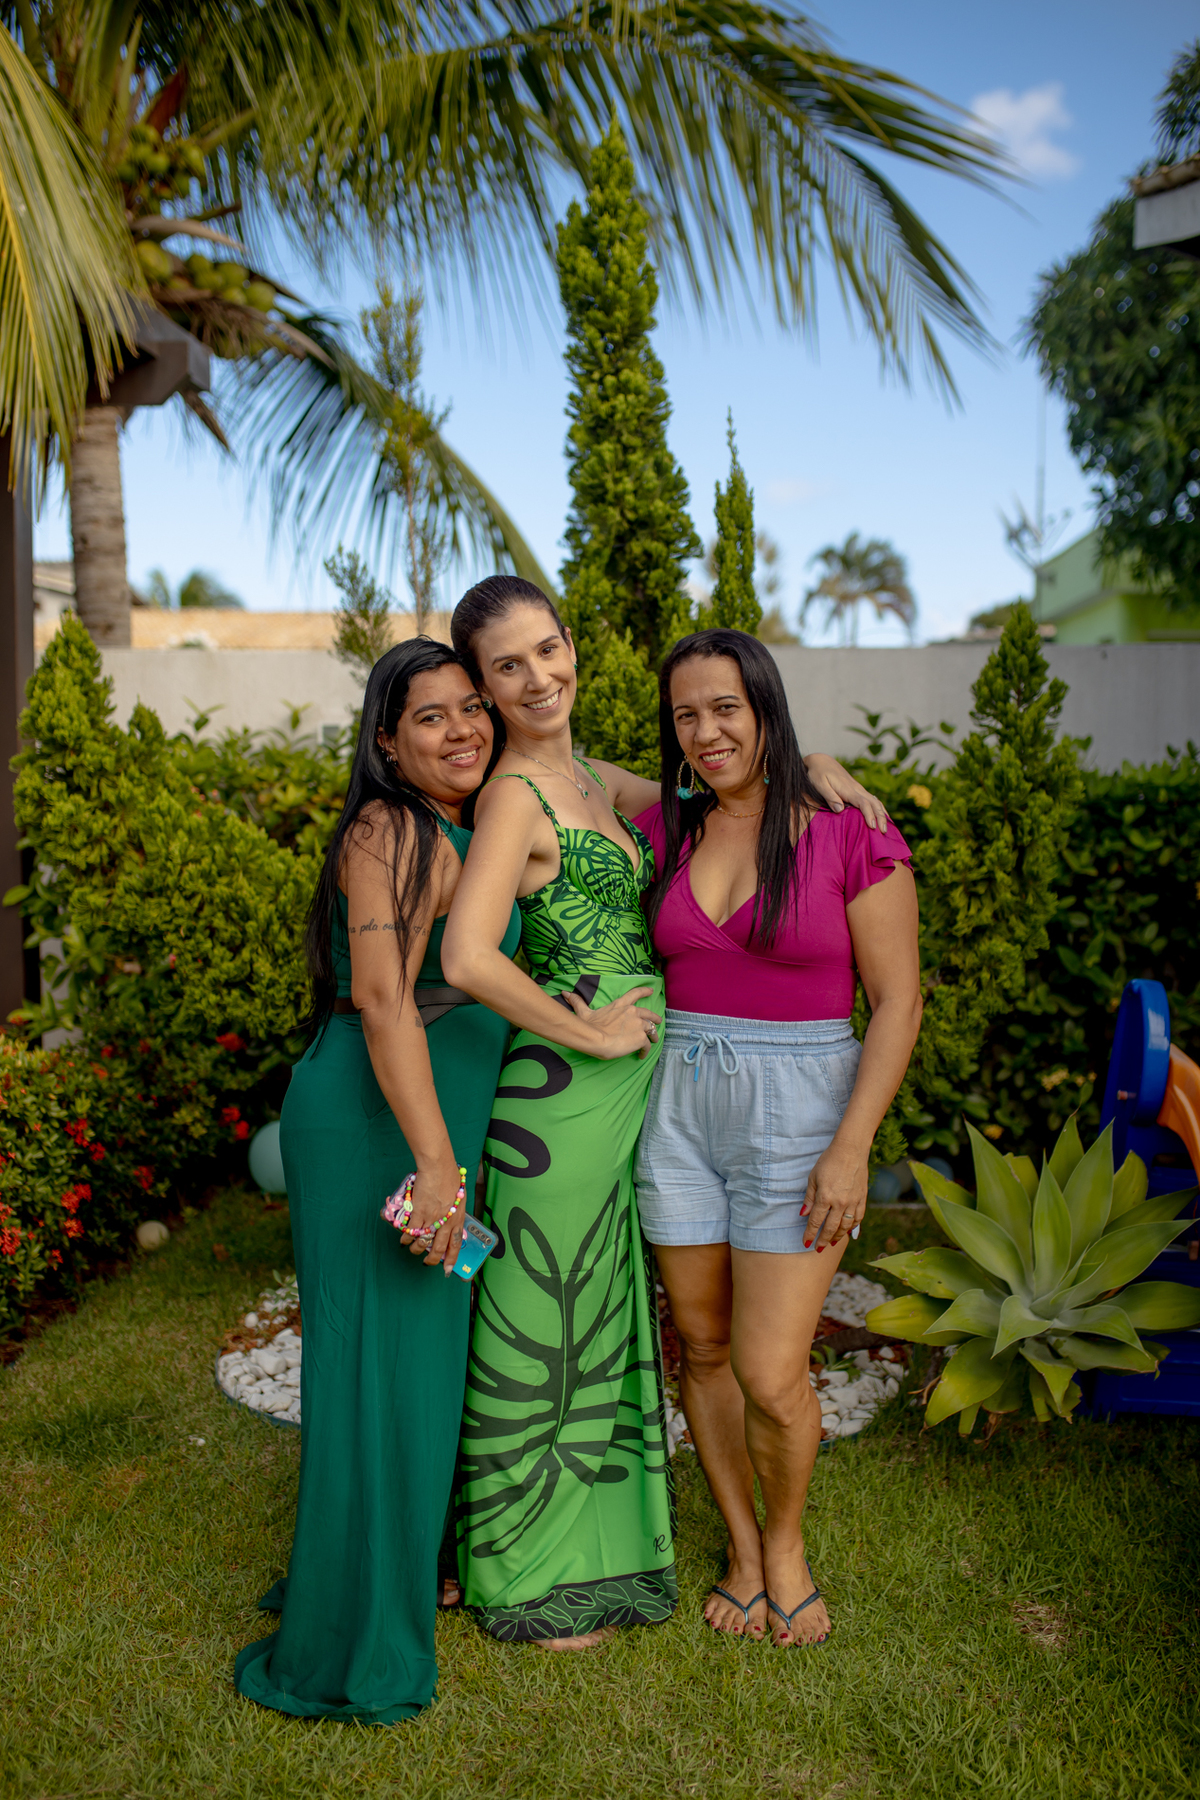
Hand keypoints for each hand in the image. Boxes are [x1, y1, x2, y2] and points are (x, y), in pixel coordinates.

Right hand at [401, 1156, 464, 1272]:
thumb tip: (450, 1223)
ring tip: (412, 1249)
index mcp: (458, 1218)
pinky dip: (406, 1238)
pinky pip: (411, 1231)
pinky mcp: (419, 1213)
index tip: (447, 1269)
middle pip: (438, 1248)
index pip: (455, 1244)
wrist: (438, 1168)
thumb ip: (455, 1211)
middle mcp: (446, 1222)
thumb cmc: (450, 1177)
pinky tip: (404, 1240)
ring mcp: (432, 1218)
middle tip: (427, 1263)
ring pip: (422, 1242)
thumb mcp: (459, 1197)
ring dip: (416, 1248)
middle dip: (432, 1259)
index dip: (451, 1259)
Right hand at [563, 985, 661, 1059]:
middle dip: (655, 1017)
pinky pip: (647, 1045)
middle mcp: (633, 1012)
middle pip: (649, 1013)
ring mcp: (638, 1025)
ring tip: (654, 1040)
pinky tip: (642, 1055)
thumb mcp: (584, 1012)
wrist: (596, 1039)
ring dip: (653, 1034)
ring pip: (652, 1029)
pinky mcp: (641, 1038)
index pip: (635, 993)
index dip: (644, 991)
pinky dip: (646, 1050)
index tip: (651, 990)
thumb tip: (565, 993)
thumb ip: (577, 1002)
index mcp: (621, 1005)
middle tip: (659, 1020)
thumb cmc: (590, 1026)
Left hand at [800, 1139, 868, 1250]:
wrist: (851, 1151)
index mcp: (825, 1197)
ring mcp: (853, 1202)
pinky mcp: (862, 1199)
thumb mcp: (813, 1177)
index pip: (816, 1221)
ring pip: (845, 1226)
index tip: (806, 1242)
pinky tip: (847, 1231)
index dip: (810, 1234)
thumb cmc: (829, 1161)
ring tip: (831, 1242)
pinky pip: (858, 1218)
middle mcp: (840, 1203)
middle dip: (823, 1240)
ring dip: (837, 1236)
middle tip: (818, 1248)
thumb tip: (804, 1214)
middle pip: (830, 1228)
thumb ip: (809, 1198)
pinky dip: (852, 1227)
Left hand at [804, 753, 889, 832]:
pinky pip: (873, 800)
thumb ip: (830, 797)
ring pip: (876, 801)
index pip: (863, 803)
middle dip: (881, 817)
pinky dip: (879, 809)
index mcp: (848, 789)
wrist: (821, 761)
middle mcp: (857, 789)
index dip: (869, 814)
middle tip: (884, 832)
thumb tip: (840, 809)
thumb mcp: (820, 784)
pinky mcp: (858, 790)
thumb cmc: (818, 774)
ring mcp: (859, 789)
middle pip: (874, 803)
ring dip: (882, 814)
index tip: (872, 826)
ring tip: (886, 828)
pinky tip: (882, 818)